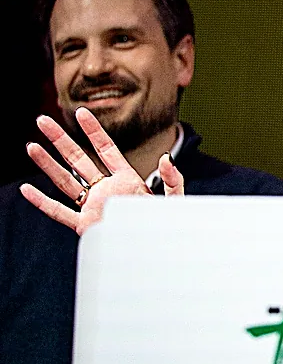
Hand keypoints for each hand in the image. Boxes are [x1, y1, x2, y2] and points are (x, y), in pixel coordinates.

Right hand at [19, 108, 184, 235]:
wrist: (158, 251)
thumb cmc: (167, 225)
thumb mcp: (174, 200)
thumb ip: (172, 179)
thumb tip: (166, 158)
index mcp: (127, 180)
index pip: (106, 149)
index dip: (93, 131)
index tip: (81, 113)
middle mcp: (106, 190)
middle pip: (78, 159)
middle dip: (60, 140)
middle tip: (43, 121)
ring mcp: (94, 206)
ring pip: (65, 181)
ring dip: (48, 164)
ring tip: (31, 145)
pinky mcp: (86, 225)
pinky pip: (59, 212)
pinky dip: (43, 201)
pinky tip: (27, 189)